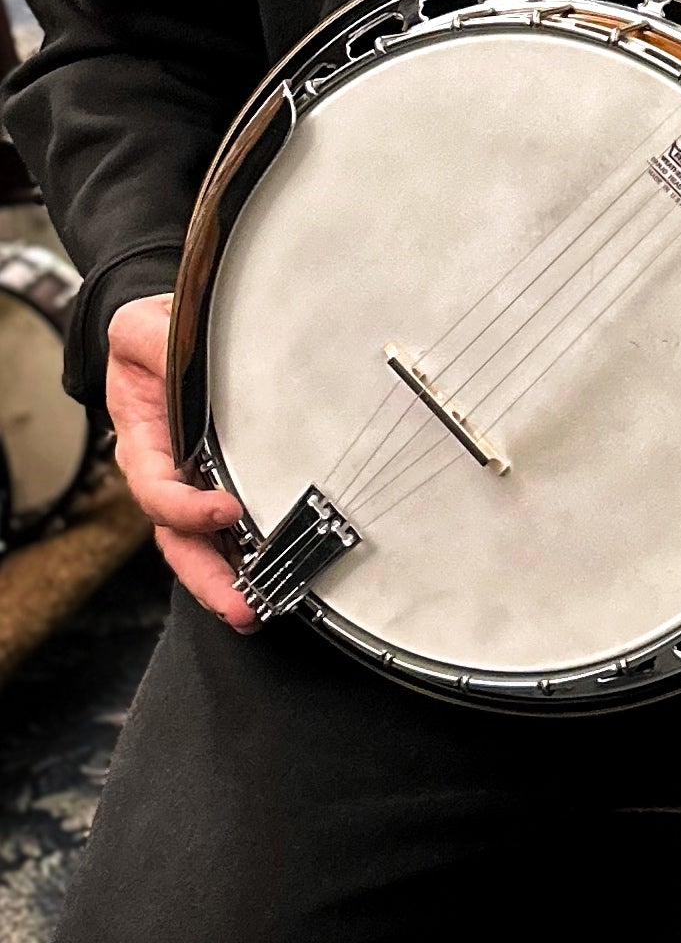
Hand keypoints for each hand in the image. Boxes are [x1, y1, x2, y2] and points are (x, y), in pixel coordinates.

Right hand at [105, 294, 256, 631]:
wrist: (164, 341)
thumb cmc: (151, 342)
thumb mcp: (141, 330)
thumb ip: (152, 339)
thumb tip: (173, 349)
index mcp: (144, 445)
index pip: (157, 489)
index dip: (186, 507)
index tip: (225, 510)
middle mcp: (168, 475)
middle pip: (180, 540)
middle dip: (207, 578)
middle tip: (242, 606)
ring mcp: (195, 486)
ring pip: (205, 547)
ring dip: (228, 583)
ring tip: (257, 612)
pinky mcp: (223, 485)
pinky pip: (232, 531)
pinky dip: (249, 559)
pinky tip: (276, 580)